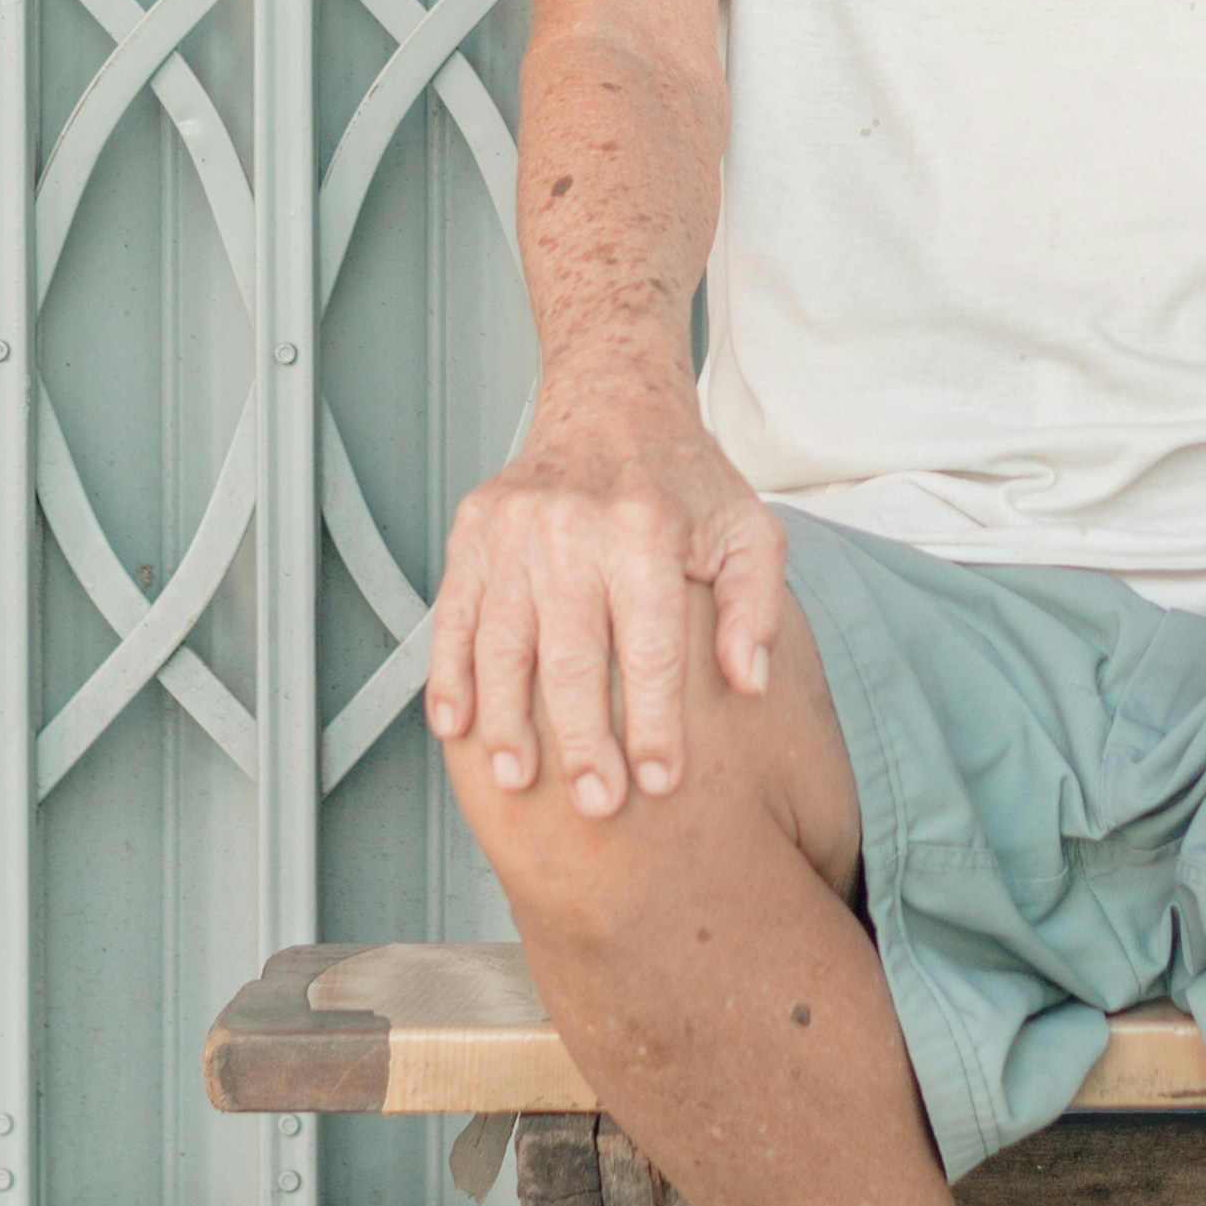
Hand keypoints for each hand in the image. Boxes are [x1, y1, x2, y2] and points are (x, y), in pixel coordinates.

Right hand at [422, 374, 782, 818]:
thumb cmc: (685, 482)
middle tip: (595, 803)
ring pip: (503, 642)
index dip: (655, 722)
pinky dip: (450, 674)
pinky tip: (457, 726)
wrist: (612, 402)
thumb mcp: (749, 530)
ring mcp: (513, 528)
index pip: (651, 647)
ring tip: (519, 780)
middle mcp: (573, 526)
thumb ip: (755, 606)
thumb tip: (748, 680)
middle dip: (583, 740)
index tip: (660, 782)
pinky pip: (454, 614)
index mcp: (646, 529)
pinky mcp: (473, 531)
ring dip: (507, 720)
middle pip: (572, 655)